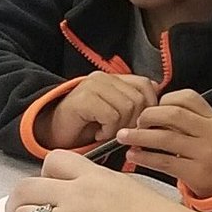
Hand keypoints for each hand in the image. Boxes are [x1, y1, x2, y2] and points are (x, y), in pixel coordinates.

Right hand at [36, 72, 157, 148]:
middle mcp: (105, 78)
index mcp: (115, 79)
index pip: (146, 85)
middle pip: (139, 99)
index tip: (139, 125)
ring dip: (119, 128)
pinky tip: (97, 134)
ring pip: (128, 108)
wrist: (52, 133)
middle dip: (133, 122)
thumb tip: (158, 104)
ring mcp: (93, 85)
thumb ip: (134, 106)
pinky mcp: (84, 98)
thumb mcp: (116, 115)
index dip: (149, 108)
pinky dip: (108, 130)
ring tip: (106, 132)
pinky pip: (112, 115)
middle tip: (119, 133)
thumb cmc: (87, 127)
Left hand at [115, 90, 211, 197]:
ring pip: (165, 138)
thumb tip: (150, 112)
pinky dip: (144, 157)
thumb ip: (188, 119)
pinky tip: (133, 155)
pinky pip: (164, 162)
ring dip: (139, 136)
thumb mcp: (211, 130)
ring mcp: (205, 153)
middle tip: (135, 123)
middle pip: (173, 114)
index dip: (164, 100)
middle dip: (147, 116)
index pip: (187, 97)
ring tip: (124, 137)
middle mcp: (211, 133)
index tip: (151, 108)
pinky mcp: (196, 173)